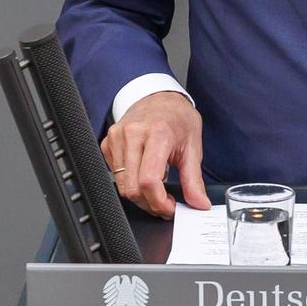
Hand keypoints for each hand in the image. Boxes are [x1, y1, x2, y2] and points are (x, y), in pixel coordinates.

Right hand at [100, 91, 209, 218]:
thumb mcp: (192, 147)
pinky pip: (114, 176)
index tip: (170, 208)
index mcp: (157, 133)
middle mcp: (133, 134)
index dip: (159, 202)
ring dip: (140, 196)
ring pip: (121, 186)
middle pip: (133, 188)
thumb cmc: (177, 119)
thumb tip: (199, 203)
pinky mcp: (107, 143)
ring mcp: (116, 138)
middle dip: (150, 203)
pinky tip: (143, 175)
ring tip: (157, 189)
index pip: (149, 180)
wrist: (159, 97)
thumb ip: (194, 179)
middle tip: (166, 202)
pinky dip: (129, 183)